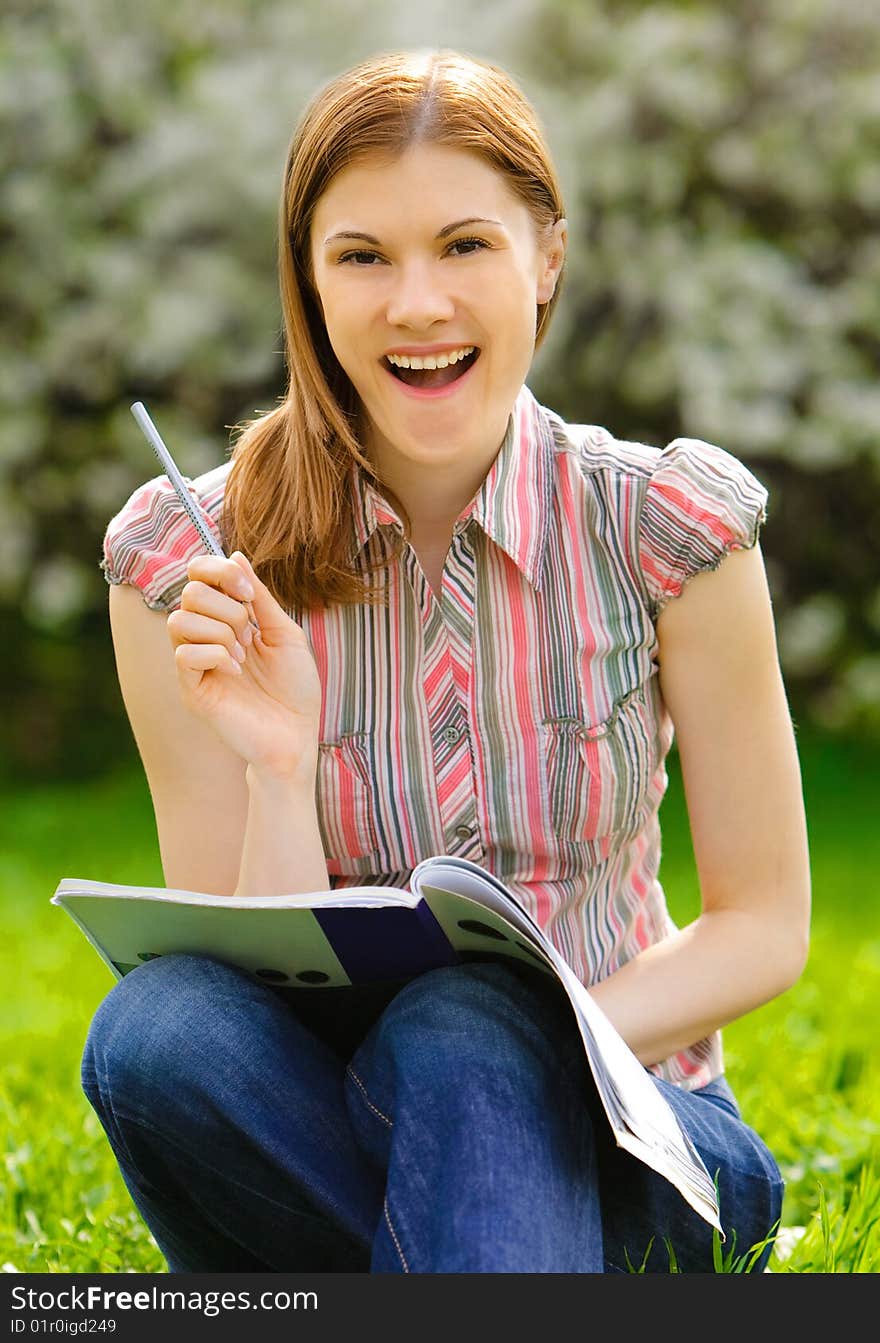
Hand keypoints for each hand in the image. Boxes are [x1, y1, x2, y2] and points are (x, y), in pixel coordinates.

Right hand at [166, 550, 321, 781]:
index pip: (198, 576)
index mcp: (225, 619)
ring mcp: (195, 665)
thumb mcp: (284, 632)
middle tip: (250, 634)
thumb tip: (236, 555)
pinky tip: (236, 672)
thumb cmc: (295, 688)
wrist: (297, 736)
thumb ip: (259, 596)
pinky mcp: (192, 690)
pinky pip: (184, 655)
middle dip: (227, 606)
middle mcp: (205, 638)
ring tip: (244, 657)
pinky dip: (215, 655)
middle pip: (189, 593)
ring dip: (220, 632)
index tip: (249, 593)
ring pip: (178, 620)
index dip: (218, 572)